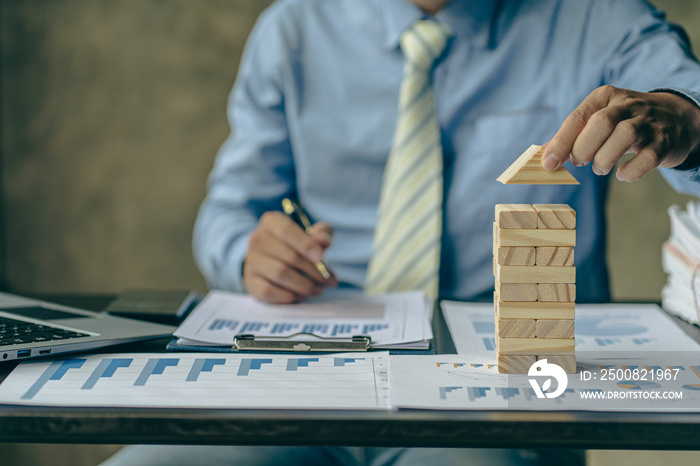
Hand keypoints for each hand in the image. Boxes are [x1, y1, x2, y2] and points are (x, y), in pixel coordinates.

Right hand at [243, 211, 336, 303]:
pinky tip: (299, 295)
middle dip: (314, 271)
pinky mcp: (250, 281)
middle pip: (290, 256)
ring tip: (317, 289)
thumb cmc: (292, 244)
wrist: (266, 258)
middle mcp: (258, 239)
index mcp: (272, 222)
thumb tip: (324, 242)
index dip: (306, 244)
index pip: (288, 231)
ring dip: (304, 285)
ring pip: (280, 274)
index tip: (321, 257)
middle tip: (328, 280)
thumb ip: (321, 233)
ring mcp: (252, 261)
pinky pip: (269, 291)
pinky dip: (288, 296)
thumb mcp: (308, 233)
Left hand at [543, 86, 699, 181]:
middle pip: (600, 123)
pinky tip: (622, 174)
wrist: (675, 117)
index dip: (561, 142)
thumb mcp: (597, 119)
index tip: (548, 163)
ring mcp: (649, 122)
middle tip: (581, 162)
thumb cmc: (624, 121)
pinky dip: (630, 171)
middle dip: (583, 149)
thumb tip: (544, 155)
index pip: (578, 117)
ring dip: (604, 159)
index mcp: (605, 97)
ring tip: (600, 167)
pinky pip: (647, 158)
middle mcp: (628, 105)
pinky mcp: (665, 142)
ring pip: (624, 136)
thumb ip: (572, 135)